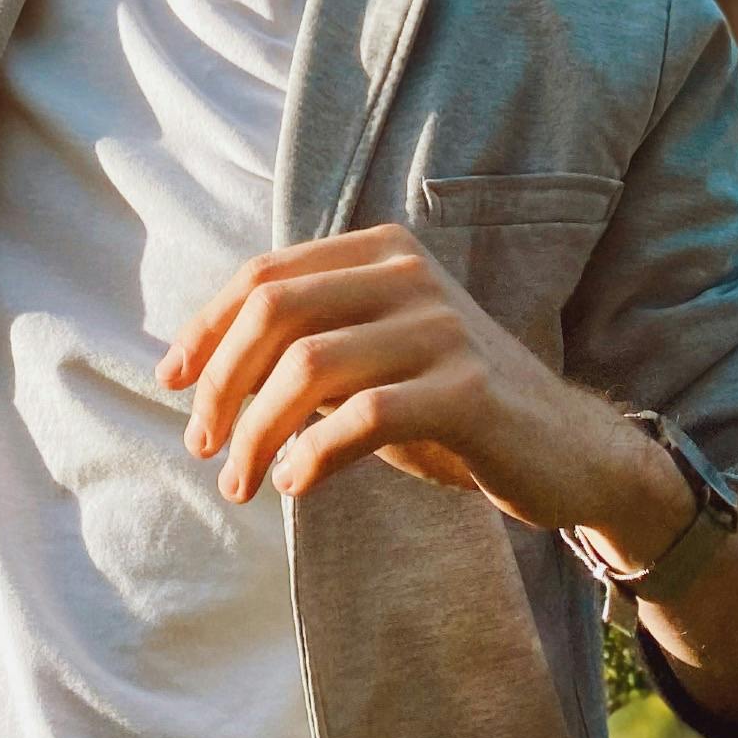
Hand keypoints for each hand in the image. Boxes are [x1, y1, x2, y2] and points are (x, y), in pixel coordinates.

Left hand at [157, 223, 688, 556]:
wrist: (568, 451)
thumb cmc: (452, 408)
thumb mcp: (373, 364)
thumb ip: (306, 352)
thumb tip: (200, 375)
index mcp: (380, 253)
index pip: (264, 276)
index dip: (206, 329)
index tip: (169, 383)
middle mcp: (409, 275)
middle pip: (276, 311)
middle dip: (221, 381)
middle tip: (202, 444)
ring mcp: (442, 327)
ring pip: (309, 366)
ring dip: (257, 431)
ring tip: (240, 481)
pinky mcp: (468, 389)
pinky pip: (365, 417)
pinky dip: (315, 455)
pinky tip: (297, 484)